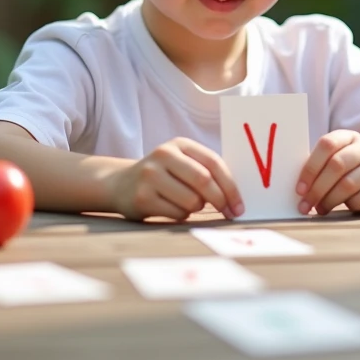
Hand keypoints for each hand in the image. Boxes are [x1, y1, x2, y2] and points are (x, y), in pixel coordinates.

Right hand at [109, 137, 244, 221]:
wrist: (120, 184)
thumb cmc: (163, 176)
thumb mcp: (182, 163)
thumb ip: (206, 171)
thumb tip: (236, 197)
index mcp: (180, 144)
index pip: (214, 162)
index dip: (231, 186)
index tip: (239, 205)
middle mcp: (164, 155)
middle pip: (204, 180)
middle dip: (220, 200)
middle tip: (228, 213)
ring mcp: (150, 175)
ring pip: (192, 200)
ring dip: (197, 208)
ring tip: (188, 204)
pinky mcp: (142, 197)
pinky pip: (177, 213)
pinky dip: (182, 216)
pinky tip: (172, 208)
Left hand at [296, 130, 359, 215]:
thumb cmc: (348, 171)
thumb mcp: (335, 160)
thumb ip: (319, 165)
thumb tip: (298, 186)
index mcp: (349, 137)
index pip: (327, 144)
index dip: (311, 167)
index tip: (299, 188)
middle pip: (337, 165)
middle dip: (317, 188)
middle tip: (304, 204)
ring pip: (347, 184)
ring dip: (327, 200)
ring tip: (318, 208)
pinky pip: (359, 199)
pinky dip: (344, 207)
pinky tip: (338, 209)